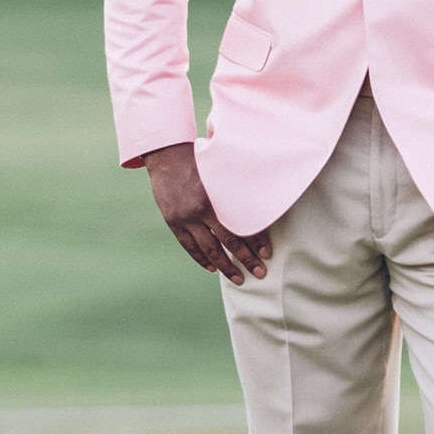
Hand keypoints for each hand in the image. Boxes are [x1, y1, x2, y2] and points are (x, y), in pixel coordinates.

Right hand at [145, 143, 271, 283]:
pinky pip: (189, 246)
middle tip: (260, 273)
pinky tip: (212, 268)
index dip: (255, 241)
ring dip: (225, 266)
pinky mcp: (173, 222)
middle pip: (228, 242)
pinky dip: (201, 258)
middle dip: (246, 259)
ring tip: (239, 278)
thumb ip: (233, 188)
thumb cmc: (198, 159)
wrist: (166, 155)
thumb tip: (256, 202)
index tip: (267, 253)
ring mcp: (186, 218)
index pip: (240, 225)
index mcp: (216, 196)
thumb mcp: (218, 169)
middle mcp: (202, 209)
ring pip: (209, 249)